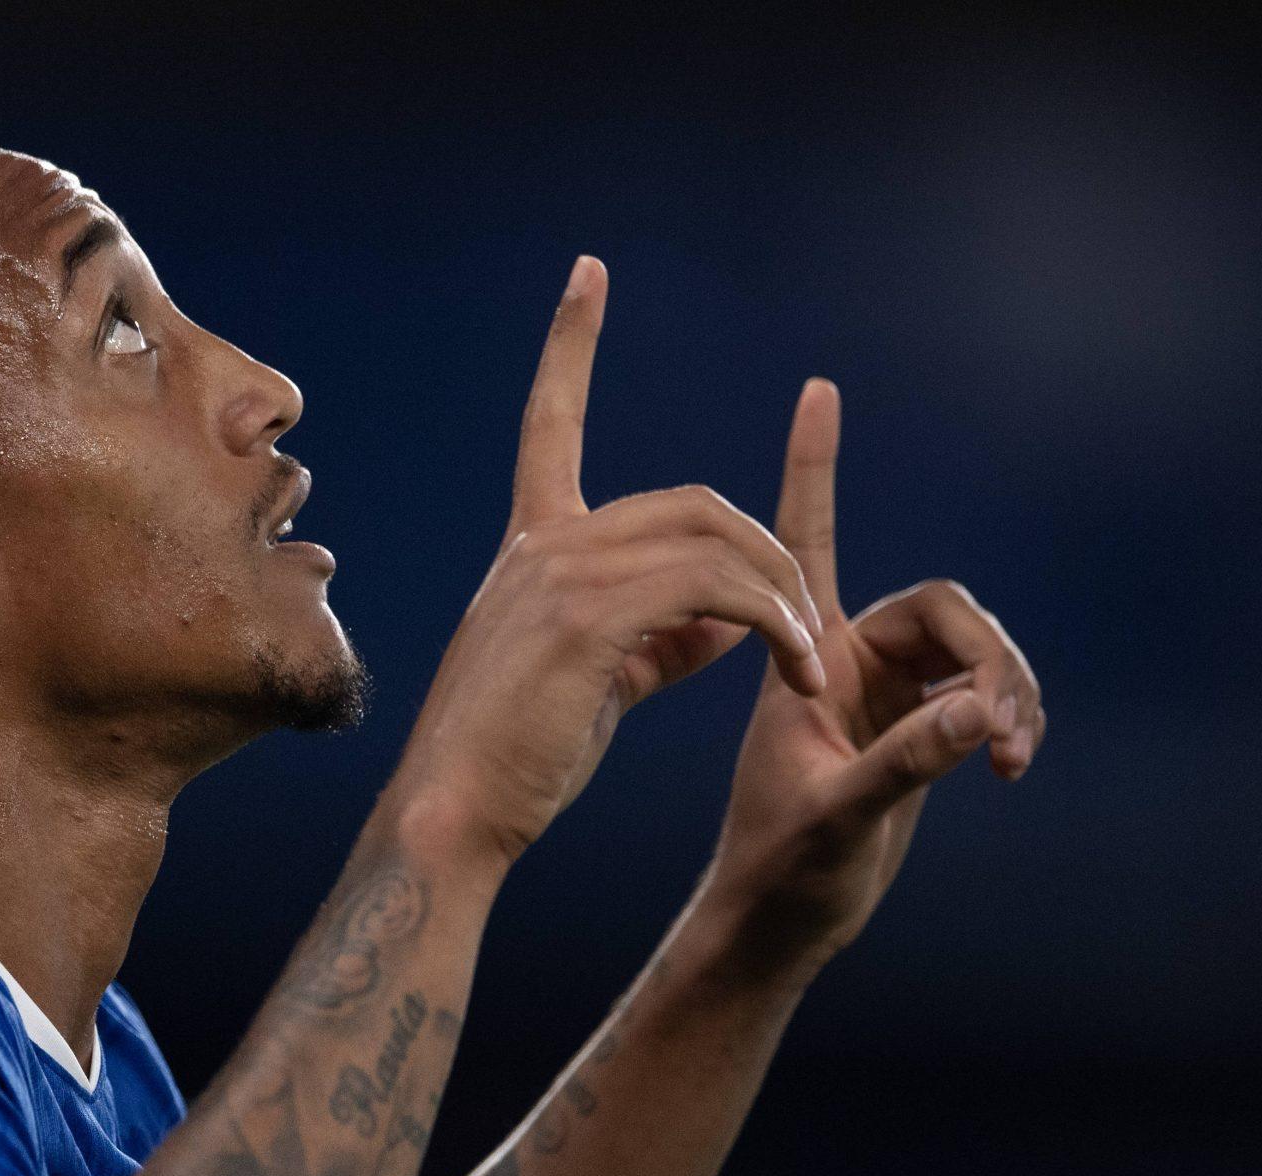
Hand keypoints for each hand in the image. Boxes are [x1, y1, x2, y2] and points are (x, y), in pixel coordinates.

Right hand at [394, 257, 829, 871]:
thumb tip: (729, 624)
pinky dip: (770, 622)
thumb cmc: (517, 762)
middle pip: (692, 502)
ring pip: (713, 539)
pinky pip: (714, 587)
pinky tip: (791, 666)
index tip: (588, 273)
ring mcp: (560, 572)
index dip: (571, 344)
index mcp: (531, 549)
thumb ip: (662, 639)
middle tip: (807, 627)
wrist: (453, 815)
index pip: (551, 423)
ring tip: (808, 659)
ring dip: (781, 599)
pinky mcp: (589, 615)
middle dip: (767, 557)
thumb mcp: (595, 684)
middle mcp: (542, 544)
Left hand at [697, 378, 1045, 971]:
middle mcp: (844, 658)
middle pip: (946, 610)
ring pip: (977, 652)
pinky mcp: (916, 728)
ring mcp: (885, 693)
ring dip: (1010, 693)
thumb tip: (980, 711)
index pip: (809, 539)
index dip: (815, 468)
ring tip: (1008, 756)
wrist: (777, 922)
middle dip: (990, 661)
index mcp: (802, 657)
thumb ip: (908, 762)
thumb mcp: (841, 817)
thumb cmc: (783, 871)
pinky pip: (986, 693)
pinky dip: (1009, 719)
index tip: (818, 388)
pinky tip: (1009, 762)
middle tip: (1001, 732)